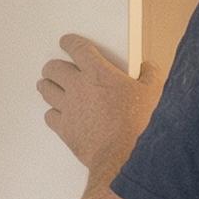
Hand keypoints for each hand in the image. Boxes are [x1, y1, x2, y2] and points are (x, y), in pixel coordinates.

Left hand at [39, 36, 160, 177]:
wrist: (124, 156)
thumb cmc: (138, 125)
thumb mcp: (152, 93)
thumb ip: (149, 75)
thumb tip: (148, 67)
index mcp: (98, 72)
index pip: (77, 48)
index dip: (69, 43)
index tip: (66, 42)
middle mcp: (78, 87)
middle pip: (53, 68)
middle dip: (53, 66)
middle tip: (55, 68)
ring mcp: (68, 108)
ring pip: (46, 90)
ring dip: (47, 85)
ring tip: (47, 85)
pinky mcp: (64, 129)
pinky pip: (49, 116)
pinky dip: (52, 113)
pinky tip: (57, 113)